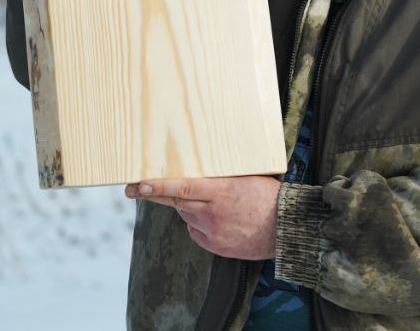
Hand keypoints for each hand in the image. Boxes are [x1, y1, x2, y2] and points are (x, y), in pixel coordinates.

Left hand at [125, 176, 280, 259]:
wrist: (285, 228)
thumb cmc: (268, 197)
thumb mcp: (245, 179)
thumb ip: (219, 179)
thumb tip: (195, 171)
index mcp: (222, 192)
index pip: (183, 186)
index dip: (158, 186)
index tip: (139, 184)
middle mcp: (214, 213)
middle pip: (177, 201)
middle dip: (154, 195)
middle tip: (134, 189)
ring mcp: (214, 232)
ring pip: (187, 215)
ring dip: (188, 206)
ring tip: (209, 202)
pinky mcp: (216, 246)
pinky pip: (196, 232)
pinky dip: (199, 224)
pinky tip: (216, 219)